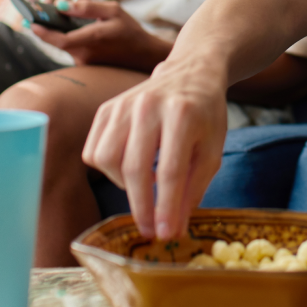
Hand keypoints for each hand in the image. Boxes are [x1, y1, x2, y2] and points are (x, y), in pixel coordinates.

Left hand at [27, 0, 172, 71]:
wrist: (143, 55)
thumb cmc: (130, 31)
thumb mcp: (113, 11)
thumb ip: (87, 8)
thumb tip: (62, 5)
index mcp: (90, 40)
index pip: (58, 39)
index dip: (42, 31)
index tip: (30, 20)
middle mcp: (83, 54)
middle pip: (56, 38)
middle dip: (47, 19)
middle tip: (43, 1)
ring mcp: (83, 60)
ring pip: (62, 40)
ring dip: (57, 22)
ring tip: (60, 0)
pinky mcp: (85, 62)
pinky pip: (69, 44)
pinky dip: (66, 29)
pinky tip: (70, 14)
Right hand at [82, 53, 229, 240]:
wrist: (190, 72)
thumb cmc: (205, 114)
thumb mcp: (213, 149)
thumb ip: (194, 187)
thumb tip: (174, 228)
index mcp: (182, 113)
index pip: (170, 170)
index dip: (167, 207)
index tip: (166, 234)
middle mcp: (148, 106)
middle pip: (134, 168)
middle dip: (141, 207)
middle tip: (150, 230)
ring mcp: (123, 104)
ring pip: (107, 160)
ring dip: (123, 186)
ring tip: (145, 186)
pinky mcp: (106, 108)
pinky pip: (93, 151)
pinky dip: (108, 169)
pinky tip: (130, 168)